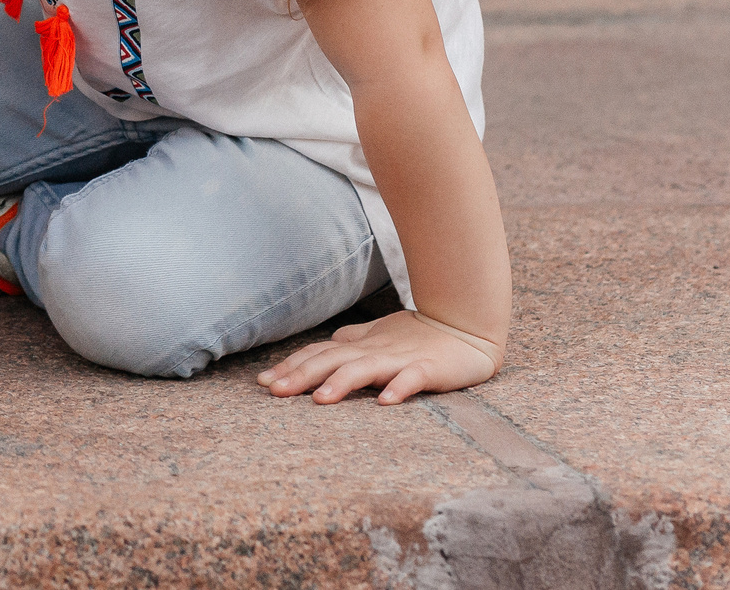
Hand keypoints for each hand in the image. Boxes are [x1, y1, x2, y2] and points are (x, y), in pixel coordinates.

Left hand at [257, 308, 501, 404]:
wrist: (466, 327)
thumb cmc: (420, 334)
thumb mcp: (379, 337)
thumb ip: (353, 341)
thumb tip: (328, 343)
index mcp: (360, 345)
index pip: (318, 354)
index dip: (291, 366)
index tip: (263, 382)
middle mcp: (374, 350)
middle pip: (331, 360)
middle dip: (301, 375)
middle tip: (274, 391)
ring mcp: (401, 359)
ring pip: (365, 369)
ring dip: (341, 383)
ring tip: (320, 400)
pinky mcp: (429, 369)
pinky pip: (412, 379)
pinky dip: (398, 388)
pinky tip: (385, 403)